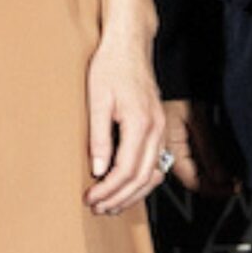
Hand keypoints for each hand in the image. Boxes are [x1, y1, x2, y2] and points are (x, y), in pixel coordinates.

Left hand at [83, 32, 167, 214]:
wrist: (129, 44)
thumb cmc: (111, 66)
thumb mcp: (97, 99)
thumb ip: (100, 137)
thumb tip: (99, 170)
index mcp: (140, 122)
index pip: (126, 170)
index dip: (108, 190)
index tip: (91, 197)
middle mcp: (156, 128)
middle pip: (142, 177)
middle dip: (119, 197)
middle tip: (98, 207)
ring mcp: (160, 127)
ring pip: (153, 173)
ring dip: (132, 193)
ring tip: (111, 204)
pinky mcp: (159, 126)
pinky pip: (156, 162)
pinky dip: (143, 180)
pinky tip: (128, 186)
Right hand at [163, 98, 239, 197]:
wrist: (171, 74)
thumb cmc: (178, 90)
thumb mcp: (196, 119)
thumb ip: (207, 150)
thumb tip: (220, 178)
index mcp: (171, 151)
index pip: (193, 182)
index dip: (214, 189)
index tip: (234, 188)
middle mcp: (171, 153)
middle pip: (195, 179)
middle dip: (217, 184)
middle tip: (237, 184)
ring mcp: (176, 147)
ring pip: (196, 170)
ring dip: (215, 175)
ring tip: (234, 175)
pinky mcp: (181, 139)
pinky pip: (196, 159)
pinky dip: (211, 164)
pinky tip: (223, 164)